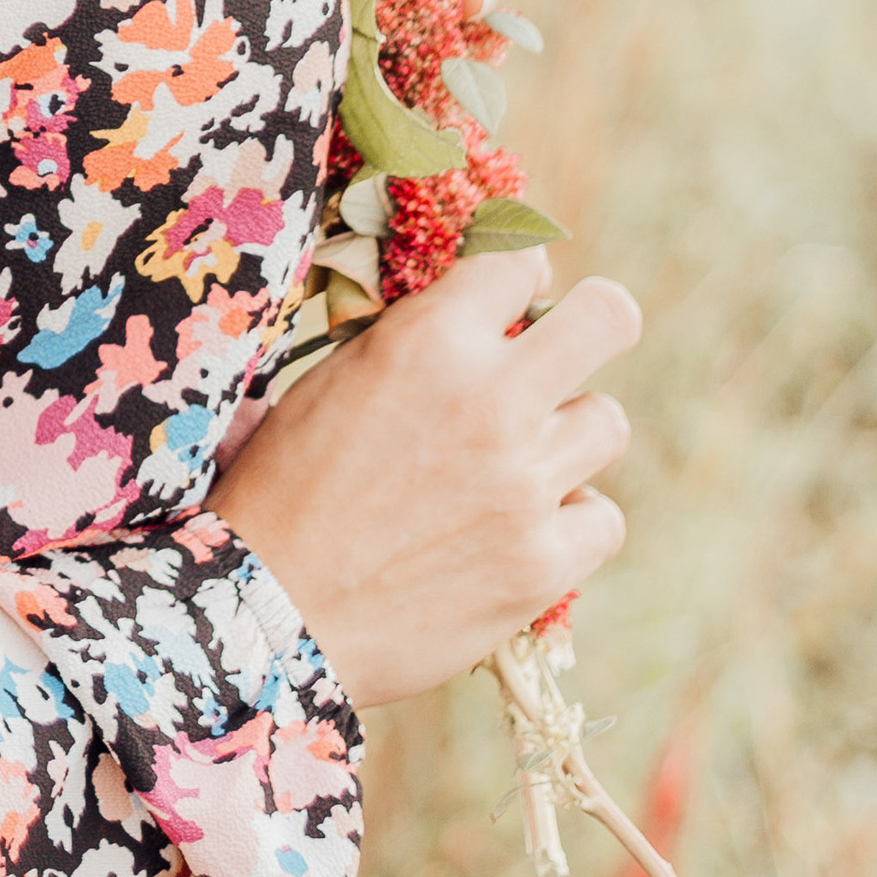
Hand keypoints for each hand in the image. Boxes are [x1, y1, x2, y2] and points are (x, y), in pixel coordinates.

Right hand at [208, 250, 638, 707]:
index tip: (512, 301)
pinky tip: (526, 530)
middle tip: (573, 346)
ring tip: (525, 461)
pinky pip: (602, 518)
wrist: (270, 610)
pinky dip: (570, 522)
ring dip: (569, 435)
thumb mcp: (332, 380)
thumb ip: (410, 345)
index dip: (519, 278)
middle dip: (598, 320)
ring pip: (606, 422)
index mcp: (429, 340)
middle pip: (607, 319)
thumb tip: (467, 320)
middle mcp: (491, 398)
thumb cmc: (282, 489)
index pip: (518, 265)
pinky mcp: (543, 562)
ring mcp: (525, 482)